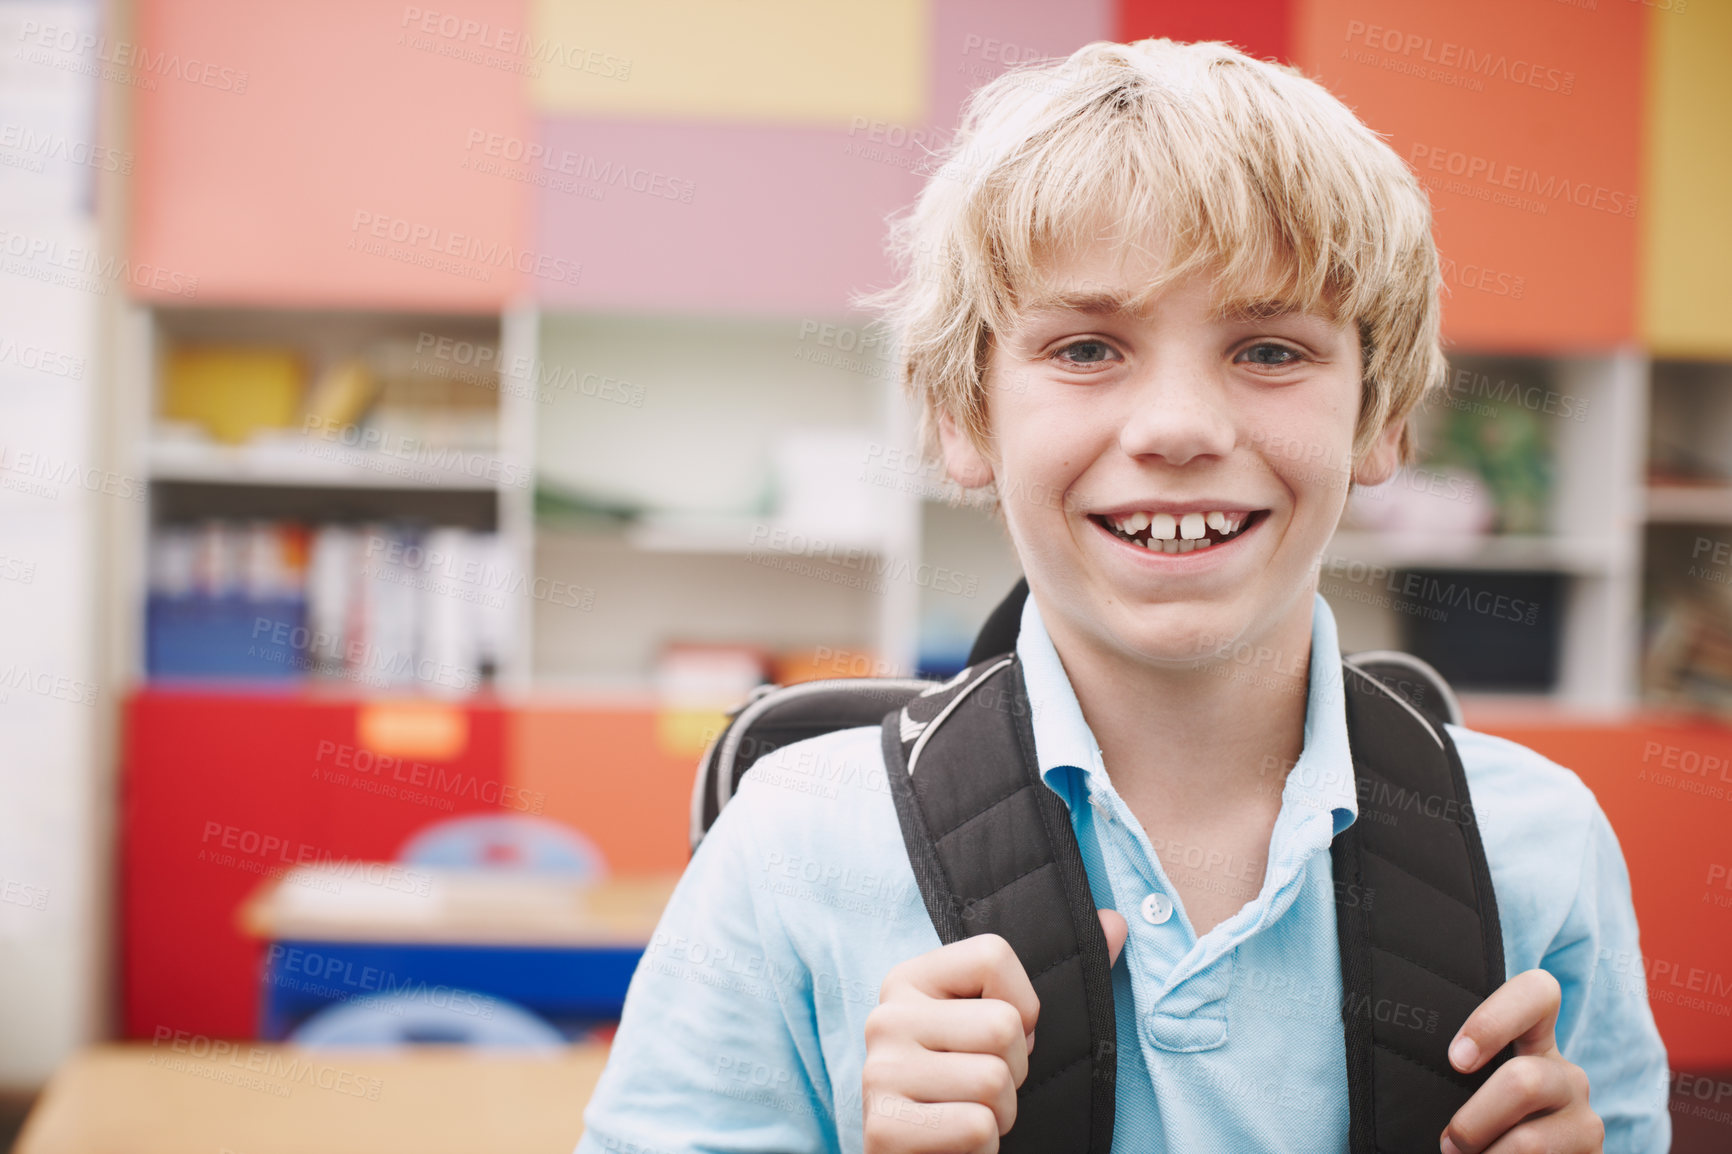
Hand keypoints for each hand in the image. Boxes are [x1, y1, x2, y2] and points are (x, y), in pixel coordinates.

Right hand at [862, 909, 1127, 1152]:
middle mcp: (885, 1017)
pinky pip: (976, 1127)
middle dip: (1014, 1072)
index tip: (999, 1040)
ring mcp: (878, 1073)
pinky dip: (982, 1146)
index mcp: (909, 979)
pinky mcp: (882, 1129)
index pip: (994, 955)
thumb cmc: (967, 1089)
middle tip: (984, 1090)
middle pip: (1003, 1024)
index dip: (1023, 1006)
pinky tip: (954, 1144)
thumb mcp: (1001, 1027)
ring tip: (967, 1116)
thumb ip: (1057, 976)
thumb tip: (1117, 922)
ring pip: (994, 1081)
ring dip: (1000, 1115)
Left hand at [1440, 968, 1603, 1153]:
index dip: (1496, 1019)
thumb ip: (1460, 1072)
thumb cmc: (1481, 1124)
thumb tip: (1404, 1070)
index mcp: (1536, 1043)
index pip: (1538, 992)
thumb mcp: (1470, 1089)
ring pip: (1530, 1142)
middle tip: (1449, 1144)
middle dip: (1473, 1122)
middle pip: (1523, 1082)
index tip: (1456, 1060)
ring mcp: (1586, 1119)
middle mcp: (1568, 1076)